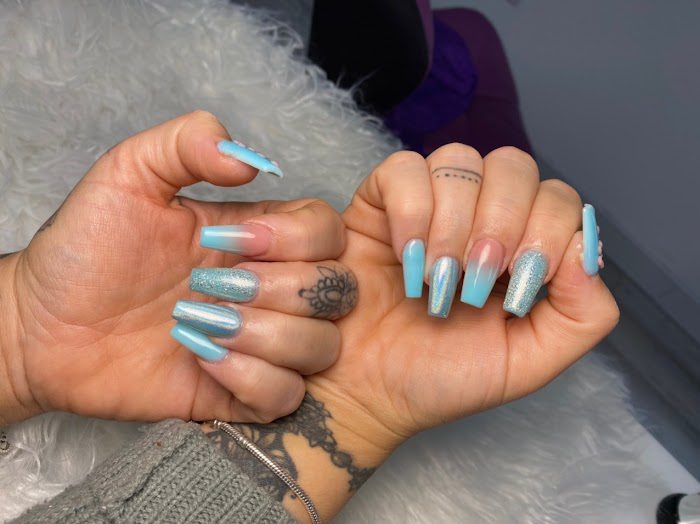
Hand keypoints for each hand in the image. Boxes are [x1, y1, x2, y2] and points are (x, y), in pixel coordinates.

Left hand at [0, 111, 351, 425]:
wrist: (45, 326)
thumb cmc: (85, 249)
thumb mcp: (129, 173)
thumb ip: (189, 142)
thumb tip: (252, 162)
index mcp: (258, 237)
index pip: (327, 231)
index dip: (297, 238)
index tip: (233, 241)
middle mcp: (270, 289)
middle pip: (338, 290)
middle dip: (282, 291)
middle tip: (213, 287)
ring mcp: (259, 343)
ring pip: (321, 347)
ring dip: (267, 338)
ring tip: (205, 327)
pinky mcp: (239, 392)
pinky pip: (287, 397)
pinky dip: (254, 381)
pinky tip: (204, 361)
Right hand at [321, 145, 617, 441]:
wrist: (367, 392)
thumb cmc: (442, 377)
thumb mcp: (530, 360)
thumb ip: (582, 314)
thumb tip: (586, 248)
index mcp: (521, 247)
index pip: (557, 198)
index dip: (547, 231)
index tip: (519, 285)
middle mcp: (479, 214)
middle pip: (513, 166)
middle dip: (502, 222)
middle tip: (476, 280)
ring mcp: (429, 202)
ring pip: (460, 160)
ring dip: (453, 223)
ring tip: (436, 278)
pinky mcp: (380, 200)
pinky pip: (403, 168)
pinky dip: (410, 209)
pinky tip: (404, 255)